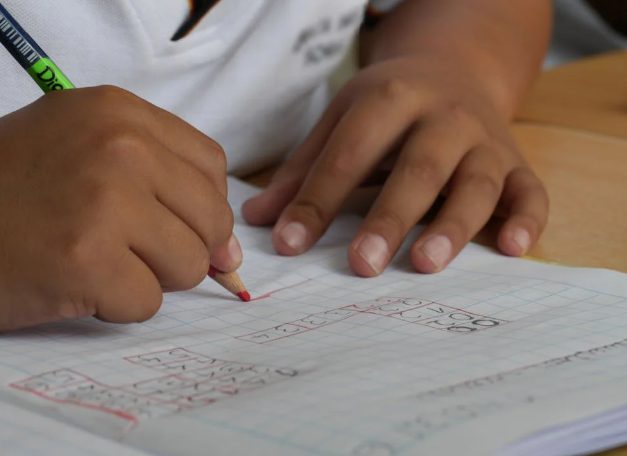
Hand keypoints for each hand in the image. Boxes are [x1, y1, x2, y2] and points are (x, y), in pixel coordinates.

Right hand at [0, 86, 239, 330]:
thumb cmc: (16, 192)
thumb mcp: (89, 156)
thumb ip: (168, 189)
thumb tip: (231, 253)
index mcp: (119, 112)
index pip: (212, 167)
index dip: (201, 206)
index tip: (176, 224)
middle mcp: (119, 147)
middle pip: (212, 219)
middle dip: (181, 247)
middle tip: (128, 247)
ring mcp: (105, 202)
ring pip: (190, 265)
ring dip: (149, 276)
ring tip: (97, 260)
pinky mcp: (87, 261)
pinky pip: (149, 302)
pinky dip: (116, 304)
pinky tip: (75, 282)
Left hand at [242, 57, 547, 276]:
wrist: (455, 70)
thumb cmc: (389, 107)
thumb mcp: (342, 121)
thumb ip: (303, 170)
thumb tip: (258, 221)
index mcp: (390, 99)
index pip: (349, 155)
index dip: (317, 201)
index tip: (289, 245)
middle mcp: (443, 116)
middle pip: (418, 168)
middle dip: (389, 217)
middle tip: (362, 265)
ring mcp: (485, 140)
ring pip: (476, 183)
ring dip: (453, 225)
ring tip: (425, 264)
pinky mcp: (517, 162)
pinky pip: (531, 191)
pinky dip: (528, 219)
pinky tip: (512, 249)